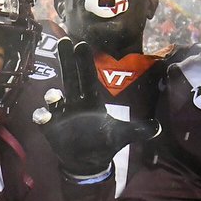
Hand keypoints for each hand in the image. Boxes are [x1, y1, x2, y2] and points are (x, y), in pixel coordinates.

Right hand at [32, 37, 159, 178]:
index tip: (81, 44)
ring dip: (53, 95)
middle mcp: (75, 103)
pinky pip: (43, 118)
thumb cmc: (104, 141)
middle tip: (62, 40)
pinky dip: (42, 116)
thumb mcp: (123, 135)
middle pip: (70, 78)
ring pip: (55, 98)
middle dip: (66, 60)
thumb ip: (139, 130)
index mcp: (92, 101)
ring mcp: (61, 114)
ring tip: (54, 95)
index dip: (85, 62)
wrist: (87, 160)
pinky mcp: (51, 127)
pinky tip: (43, 117)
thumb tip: (158, 127)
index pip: (88, 78)